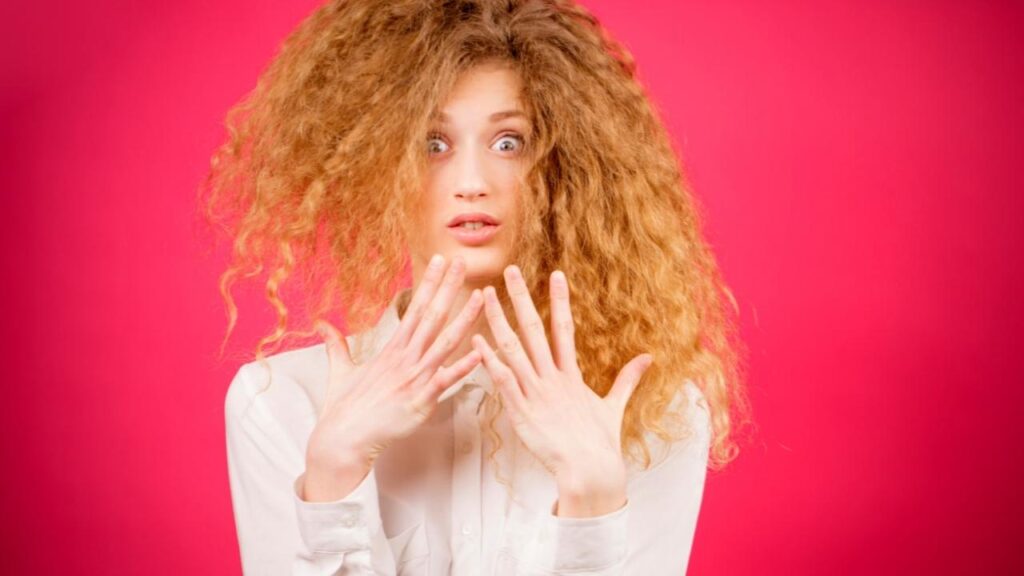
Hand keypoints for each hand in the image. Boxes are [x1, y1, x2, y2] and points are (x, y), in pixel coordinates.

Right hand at [307, 254, 483, 473]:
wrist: (341, 440)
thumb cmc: (342, 409)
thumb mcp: (340, 370)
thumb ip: (336, 346)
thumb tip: (322, 325)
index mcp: (391, 350)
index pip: (414, 308)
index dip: (429, 284)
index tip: (441, 262)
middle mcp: (405, 359)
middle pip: (431, 315)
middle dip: (448, 288)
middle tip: (463, 261)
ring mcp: (414, 378)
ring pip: (445, 342)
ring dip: (465, 318)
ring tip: (482, 296)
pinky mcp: (421, 401)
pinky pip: (447, 380)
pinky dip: (464, 366)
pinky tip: (481, 353)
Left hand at [471, 265, 653, 489]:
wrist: (590, 471)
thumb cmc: (600, 443)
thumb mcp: (614, 407)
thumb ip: (626, 379)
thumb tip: (648, 358)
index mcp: (572, 375)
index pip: (565, 328)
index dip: (560, 300)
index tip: (556, 274)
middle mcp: (552, 378)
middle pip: (534, 329)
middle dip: (521, 298)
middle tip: (510, 270)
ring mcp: (536, 393)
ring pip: (513, 349)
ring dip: (498, 321)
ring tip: (485, 296)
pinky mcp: (522, 412)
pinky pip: (503, 381)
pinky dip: (490, 361)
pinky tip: (478, 342)